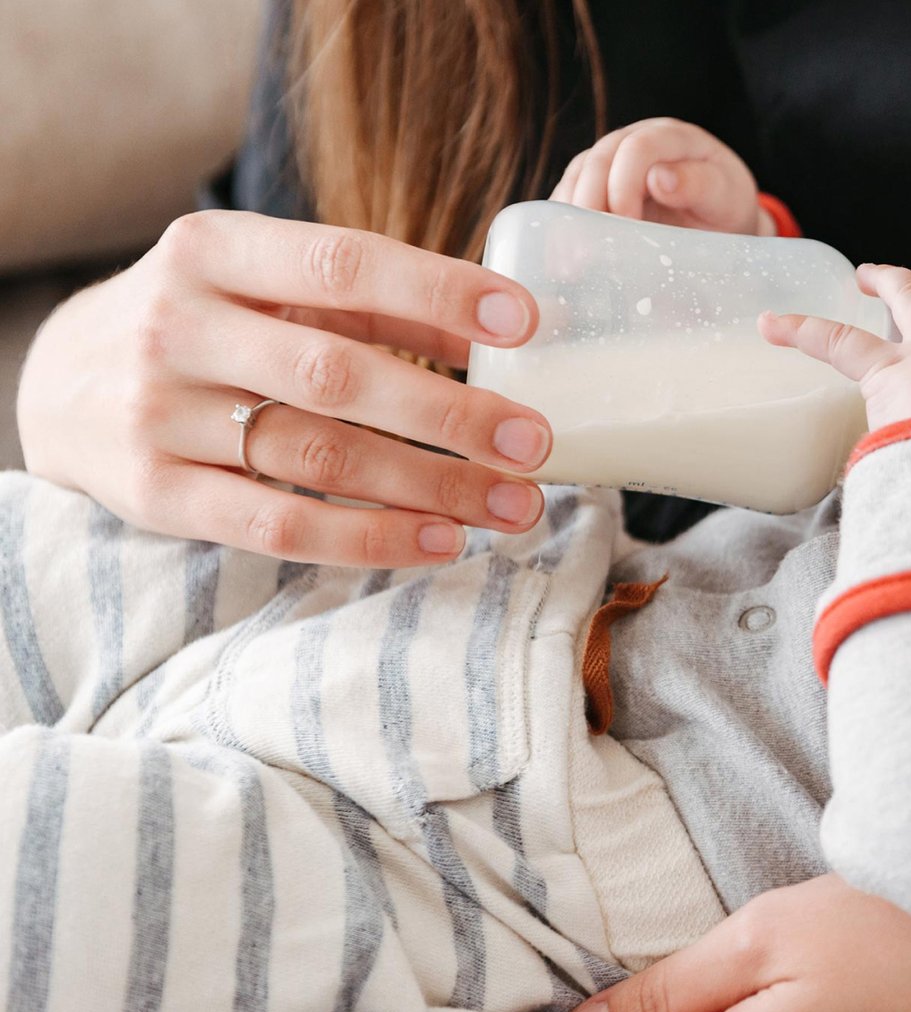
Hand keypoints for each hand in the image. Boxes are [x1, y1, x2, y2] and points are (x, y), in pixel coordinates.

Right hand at [15, 210, 554, 565]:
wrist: (56, 382)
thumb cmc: (206, 324)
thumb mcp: (266, 286)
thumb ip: (373, 304)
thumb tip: (503, 337)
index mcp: (213, 250)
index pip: (342, 263)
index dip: (437, 291)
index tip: (523, 320)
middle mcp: (179, 325)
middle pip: (338, 373)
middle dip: (452, 413)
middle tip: (534, 441)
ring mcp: (158, 413)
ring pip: (318, 457)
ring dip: (431, 486)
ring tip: (513, 504)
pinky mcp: (155, 493)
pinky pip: (278, 526)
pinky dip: (369, 538)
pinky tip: (441, 540)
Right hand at [551, 117, 771, 234]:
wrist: (719, 223)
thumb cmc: (725, 208)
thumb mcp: (726, 197)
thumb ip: (699, 184)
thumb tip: (659, 179)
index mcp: (673, 137)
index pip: (639, 147)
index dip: (625, 183)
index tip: (627, 222)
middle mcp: (636, 141)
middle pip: (600, 159)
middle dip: (590, 201)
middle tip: (589, 247)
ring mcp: (612, 161)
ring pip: (578, 175)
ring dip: (570, 214)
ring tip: (573, 256)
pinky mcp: (597, 185)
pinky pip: (571, 196)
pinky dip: (565, 222)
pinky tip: (565, 252)